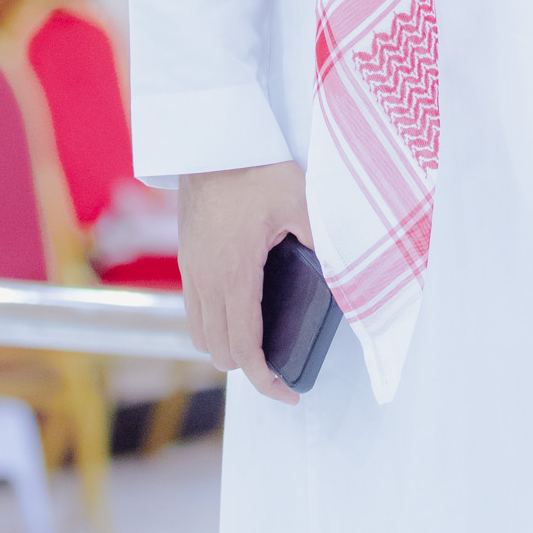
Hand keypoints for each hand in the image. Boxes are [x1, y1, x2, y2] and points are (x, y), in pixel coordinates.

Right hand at [178, 161, 311, 404]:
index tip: (290, 392)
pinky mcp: (187, 258)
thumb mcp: (299, 200)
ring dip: (227, 348)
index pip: (244, 351)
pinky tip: (240, 310)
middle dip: (249, 368)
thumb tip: (345, 273)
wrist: (211, 140)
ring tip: (261, 343)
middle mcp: (206, 282)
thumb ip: (320, 239)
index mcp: (235, 276)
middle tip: (282, 366)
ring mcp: (192, 271)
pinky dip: (213, 325)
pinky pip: (193, 310)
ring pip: (200, 335)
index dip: (266, 382)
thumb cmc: (255, 167)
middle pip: (219, 353)